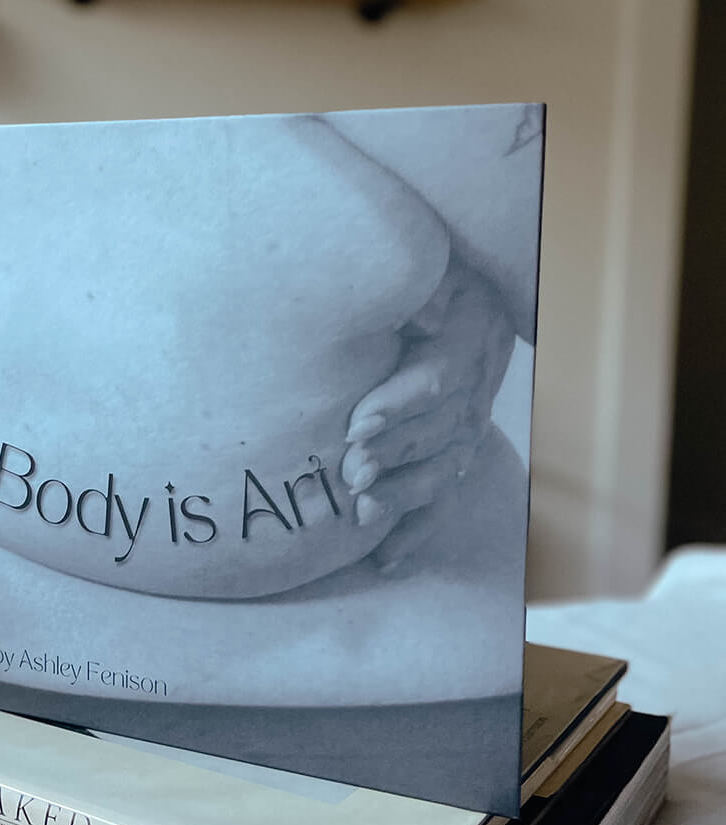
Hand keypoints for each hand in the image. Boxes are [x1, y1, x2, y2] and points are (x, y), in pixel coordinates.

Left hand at [342, 255, 515, 569]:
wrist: (474, 296)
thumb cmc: (438, 278)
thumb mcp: (434, 266)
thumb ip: (421, 287)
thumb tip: (421, 312)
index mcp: (468, 341)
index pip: (436, 379)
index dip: (398, 405)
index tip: (356, 424)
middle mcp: (474, 392)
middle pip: (436, 432)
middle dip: (392, 455)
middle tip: (351, 471)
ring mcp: (468, 430)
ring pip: (441, 472)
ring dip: (402, 495)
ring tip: (361, 511)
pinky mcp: (455, 456)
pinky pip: (442, 502)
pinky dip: (414, 532)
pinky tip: (384, 558)